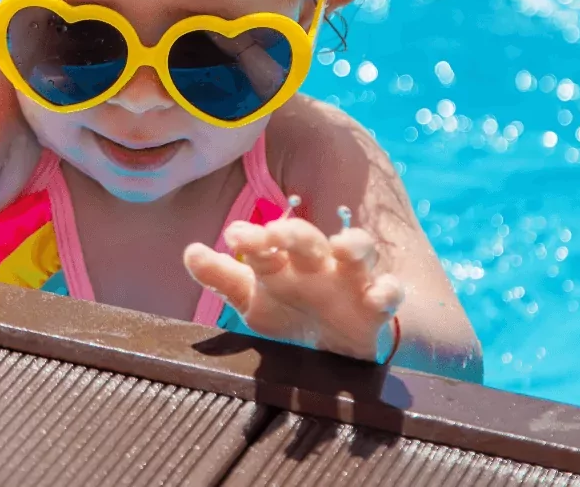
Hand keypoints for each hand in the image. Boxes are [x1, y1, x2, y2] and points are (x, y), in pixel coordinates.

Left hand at [183, 217, 402, 361]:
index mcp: (282, 261)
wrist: (337, 349)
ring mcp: (350, 280)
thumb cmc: (290, 312)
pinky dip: (388, 291)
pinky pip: (390, 292)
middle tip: (276, 231)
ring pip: (358, 250)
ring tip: (340, 245)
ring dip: (352, 244)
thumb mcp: (252, 302)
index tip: (234, 236)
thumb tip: (189, 251)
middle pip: (308, 238)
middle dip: (294, 233)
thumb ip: (220, 278)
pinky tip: (378, 296)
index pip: (264, 244)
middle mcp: (316, 263)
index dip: (250, 238)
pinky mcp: (379, 305)